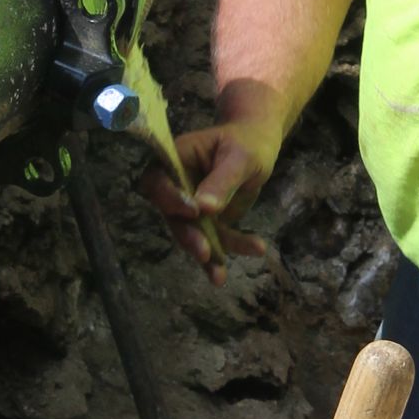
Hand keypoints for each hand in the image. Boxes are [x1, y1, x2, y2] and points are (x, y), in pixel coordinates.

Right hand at [143, 117, 279, 286]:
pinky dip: (233, 247)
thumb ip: (222, 181)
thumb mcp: (240, 158)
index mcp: (177, 160)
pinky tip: (256, 248)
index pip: (158, 182)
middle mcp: (179, 185)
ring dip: (208, 255)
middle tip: (204, 252)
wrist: (259, 147)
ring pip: (193, 234)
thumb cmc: (247, 142)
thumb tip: (204, 209)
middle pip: (173, 216)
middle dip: (188, 236)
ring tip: (220, 275)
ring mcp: (192, 206)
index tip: (193, 212)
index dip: (169, 199)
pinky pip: (216, 239)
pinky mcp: (209, 221)